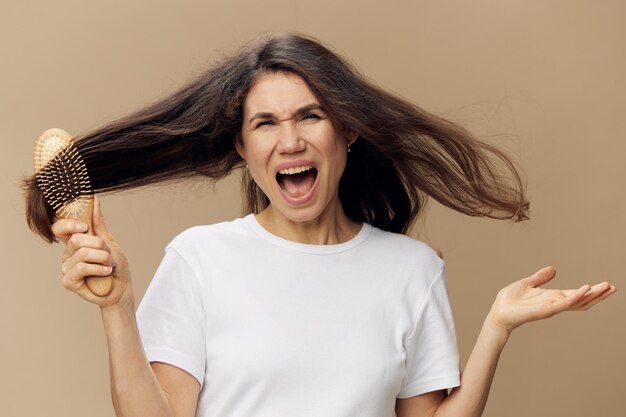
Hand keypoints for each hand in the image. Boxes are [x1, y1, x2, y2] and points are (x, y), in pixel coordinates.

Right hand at [52, 197, 133, 309]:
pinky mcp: (68, 281)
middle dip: (99, 245)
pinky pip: (82, 268)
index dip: (69, 224)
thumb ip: (98, 223)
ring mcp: (66, 268)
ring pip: (83, 253)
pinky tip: (105, 272)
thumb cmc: (114, 265)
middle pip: (76, 239)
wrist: (121, 287)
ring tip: (109, 265)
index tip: (85, 226)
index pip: (59, 228)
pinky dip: (99, 268)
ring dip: (103, 258)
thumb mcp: (108, 240)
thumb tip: (94, 200)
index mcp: (74, 242)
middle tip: (108, 254)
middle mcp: (67, 254)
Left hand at [488, 266, 616, 334]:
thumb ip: (541, 278)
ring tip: (606, 287)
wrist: (498, 311)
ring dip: (592, 294)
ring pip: (578, 301)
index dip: (592, 290)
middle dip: (598, 294)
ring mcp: (552, 307)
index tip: (606, 285)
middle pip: (582, 300)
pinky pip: (564, 303)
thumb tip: (553, 269)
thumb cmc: (511, 301)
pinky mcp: (546, 310)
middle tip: (613, 287)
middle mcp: (555, 303)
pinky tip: (586, 288)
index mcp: (553, 297)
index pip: (577, 294)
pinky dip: (576, 296)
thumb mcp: (528, 284)